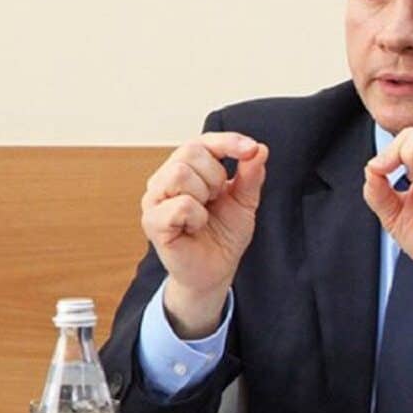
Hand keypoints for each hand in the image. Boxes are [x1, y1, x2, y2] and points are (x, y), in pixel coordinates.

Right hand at [140, 132, 268, 337]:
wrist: (216, 270)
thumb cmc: (224, 235)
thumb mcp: (245, 201)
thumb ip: (251, 175)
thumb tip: (259, 149)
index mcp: (187, 168)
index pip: (202, 141)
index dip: (228, 141)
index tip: (251, 150)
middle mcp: (165, 179)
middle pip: (189, 151)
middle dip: (215, 175)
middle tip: (217, 198)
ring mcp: (155, 200)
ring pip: (180, 173)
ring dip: (204, 194)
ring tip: (205, 213)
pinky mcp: (153, 222)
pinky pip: (179, 205)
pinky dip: (196, 216)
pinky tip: (195, 227)